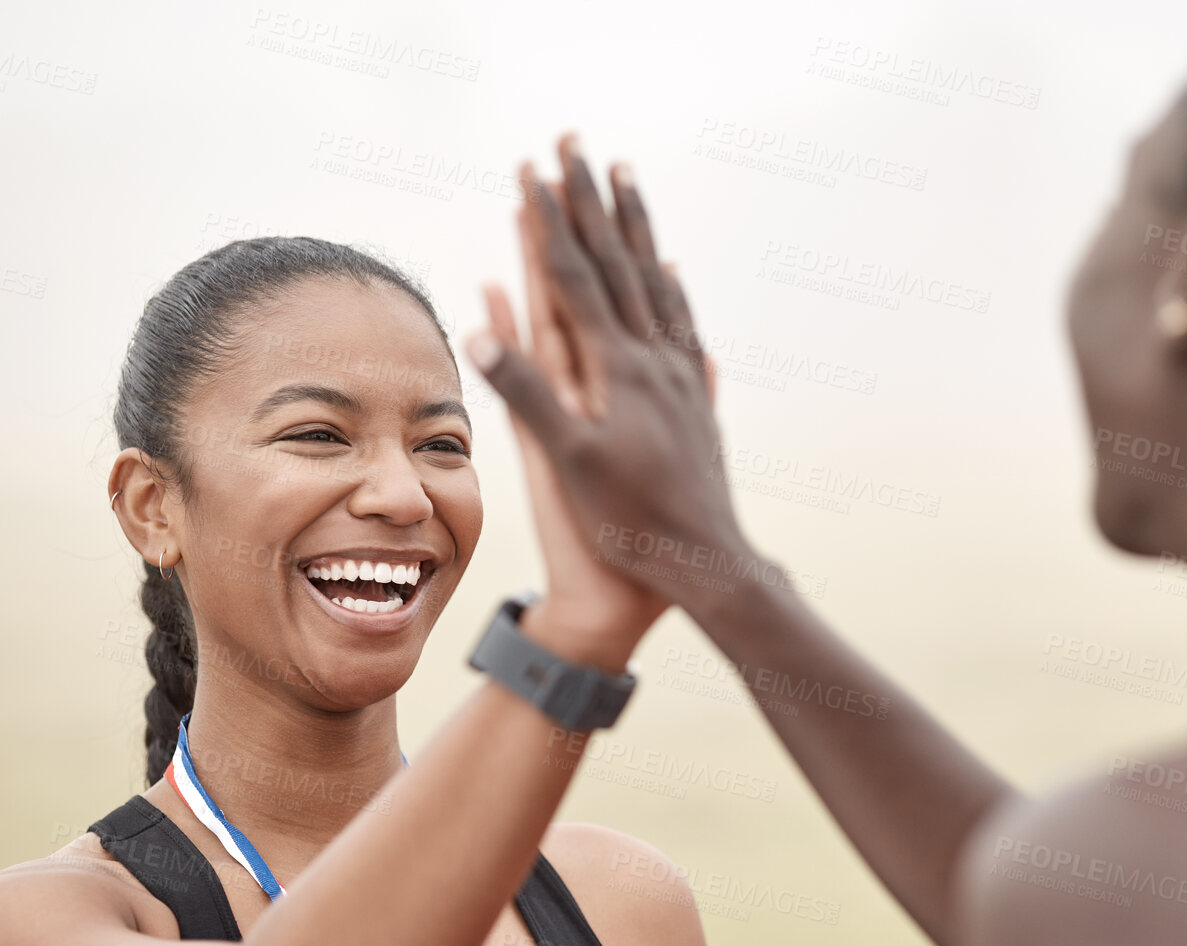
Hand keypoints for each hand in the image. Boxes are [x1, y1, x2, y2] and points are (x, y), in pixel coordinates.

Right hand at [465, 136, 756, 618]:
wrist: (705, 560)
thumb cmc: (630, 522)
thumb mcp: (567, 461)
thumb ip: (527, 393)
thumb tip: (482, 327)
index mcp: (618, 367)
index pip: (575, 276)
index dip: (548, 220)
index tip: (530, 170)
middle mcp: (654, 357)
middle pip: (619, 259)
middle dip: (591, 199)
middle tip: (576, 144)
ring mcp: (681, 373)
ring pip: (655, 279)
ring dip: (634, 226)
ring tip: (625, 180)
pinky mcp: (697, 396)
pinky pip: (682, 321)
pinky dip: (669, 285)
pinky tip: (670, 271)